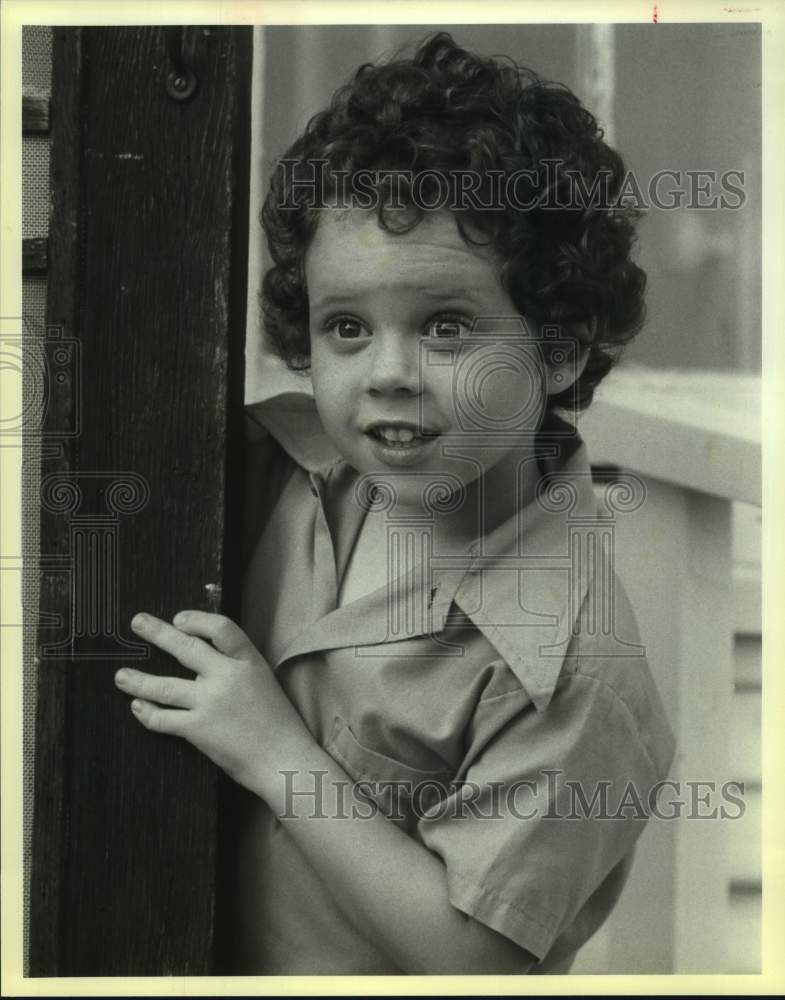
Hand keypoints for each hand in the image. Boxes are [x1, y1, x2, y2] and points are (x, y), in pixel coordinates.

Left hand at [114, 611, 311, 794]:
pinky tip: (137, 706)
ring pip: (164, 686)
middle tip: (137, 621)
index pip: (221, 628)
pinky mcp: (198, 729)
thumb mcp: (264, 682)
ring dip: (138, 679)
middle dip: (158, 632)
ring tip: (120, 675)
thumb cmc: (278, 723)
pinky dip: (146, 712)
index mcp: (249, 661)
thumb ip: (237, 668)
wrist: (284, 760)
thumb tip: (204, 659)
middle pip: (186, 647)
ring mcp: (211, 702)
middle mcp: (228, 676)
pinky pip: (162, 718)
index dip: (196, 620)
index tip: (179, 619)